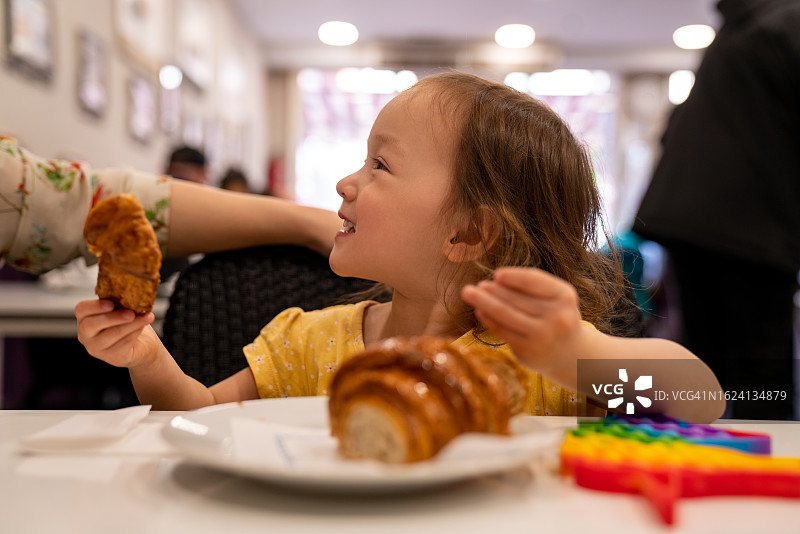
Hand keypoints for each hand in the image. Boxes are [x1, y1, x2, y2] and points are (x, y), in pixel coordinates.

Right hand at [75, 299, 159, 368]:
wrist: (143, 343)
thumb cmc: (129, 323)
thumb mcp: (122, 309)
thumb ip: (119, 301)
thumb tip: (130, 289)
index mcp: (86, 319)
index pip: (81, 310)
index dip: (94, 306)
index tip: (111, 303)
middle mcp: (87, 335)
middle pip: (91, 325)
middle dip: (112, 317)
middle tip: (130, 313)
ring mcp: (97, 349)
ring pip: (110, 336)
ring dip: (130, 325)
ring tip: (145, 317)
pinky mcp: (112, 358)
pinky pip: (122, 345)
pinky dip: (134, 333)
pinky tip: (142, 327)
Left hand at [461, 267, 584, 373]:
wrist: (570, 354)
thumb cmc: (556, 316)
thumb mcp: (556, 297)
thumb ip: (531, 287)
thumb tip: (495, 280)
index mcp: (564, 296)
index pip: (533, 281)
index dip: (513, 277)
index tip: (496, 274)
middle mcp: (556, 316)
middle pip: (516, 298)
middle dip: (491, 290)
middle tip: (472, 286)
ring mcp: (542, 335)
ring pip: (506, 314)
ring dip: (483, 302)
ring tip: (468, 293)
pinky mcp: (528, 350)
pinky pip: (502, 330)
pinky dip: (488, 319)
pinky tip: (479, 311)